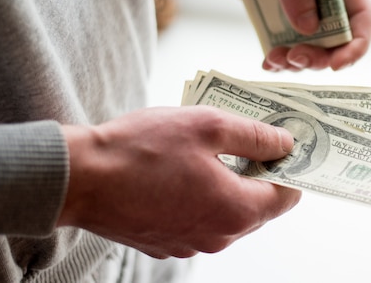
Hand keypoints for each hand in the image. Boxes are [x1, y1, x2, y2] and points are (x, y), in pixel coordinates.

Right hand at [58, 106, 300, 257]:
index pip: (287, 196)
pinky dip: (201, 198)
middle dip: (258, 174)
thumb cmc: (142, 149)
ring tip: (208, 152)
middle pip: (258, 206)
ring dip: (228, 185)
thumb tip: (285, 144)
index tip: (285, 147)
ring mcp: (190, 244)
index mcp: (236, 210)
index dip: (290, 168)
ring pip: (228, 213)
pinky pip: (199, 220)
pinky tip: (182, 172)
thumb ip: (255, 136)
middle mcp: (218, 236)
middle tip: (247, 141)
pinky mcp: (166, 242)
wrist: (80, 178)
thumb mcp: (209, 126)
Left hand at [197, 0, 370, 70]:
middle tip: (295, 59)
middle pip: (338, 38)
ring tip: (275, 59)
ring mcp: (298, 4)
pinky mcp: (276, 13)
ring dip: (299, 61)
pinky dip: (280, 58)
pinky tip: (266, 60)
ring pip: (312, 46)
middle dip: (321, 57)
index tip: (336, 65)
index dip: (356, 43)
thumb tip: (309, 27)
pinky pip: (286, 44)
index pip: (361, 14)